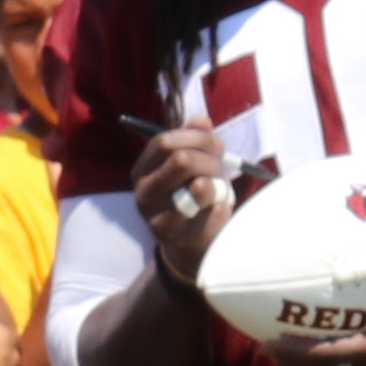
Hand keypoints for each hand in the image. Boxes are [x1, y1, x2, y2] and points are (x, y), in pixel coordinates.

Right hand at [129, 119, 241, 278]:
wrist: (190, 245)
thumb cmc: (191, 196)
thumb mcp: (190, 165)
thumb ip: (194, 140)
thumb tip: (201, 120)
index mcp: (142, 170)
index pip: (163, 141)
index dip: (196, 137)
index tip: (216, 145)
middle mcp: (143, 193)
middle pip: (181, 158)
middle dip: (211, 159)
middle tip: (221, 167)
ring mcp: (157, 217)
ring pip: (200, 183)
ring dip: (218, 182)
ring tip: (219, 190)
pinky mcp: (178, 237)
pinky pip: (213, 209)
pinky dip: (222, 204)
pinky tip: (216, 209)